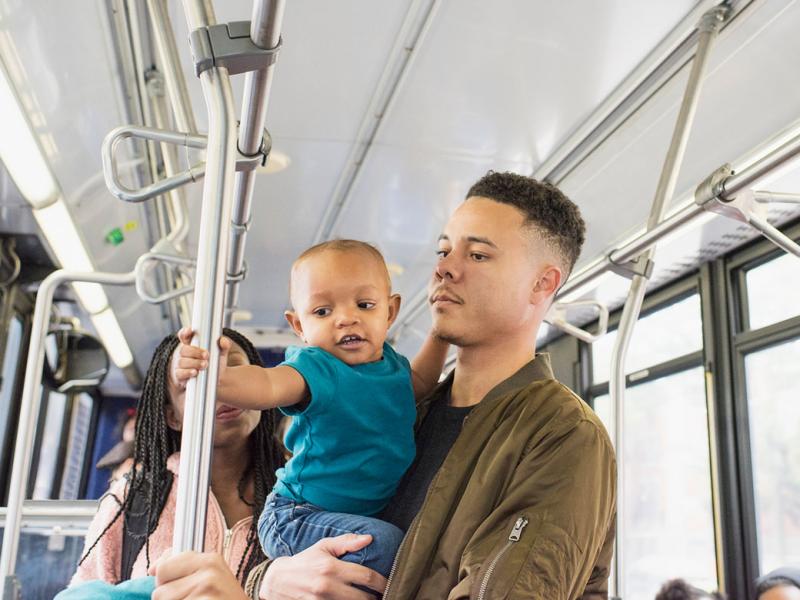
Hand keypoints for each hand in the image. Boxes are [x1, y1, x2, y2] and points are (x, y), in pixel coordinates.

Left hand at [150, 551, 246, 599]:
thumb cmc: (222, 599)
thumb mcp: (209, 575)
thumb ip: (181, 564)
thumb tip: (153, 568)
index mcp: (209, 559)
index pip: (163, 569)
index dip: (165, 582)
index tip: (180, 588)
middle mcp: (209, 572)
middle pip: (160, 592)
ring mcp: (207, 592)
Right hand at [171, 328, 231, 387]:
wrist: (212, 379)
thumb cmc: (213, 362)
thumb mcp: (220, 353)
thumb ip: (224, 346)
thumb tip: (223, 341)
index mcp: (191, 344)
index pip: (184, 335)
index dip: (185, 332)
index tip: (190, 331)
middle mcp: (184, 353)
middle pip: (184, 349)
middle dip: (195, 352)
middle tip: (206, 355)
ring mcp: (180, 364)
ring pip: (182, 362)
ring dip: (194, 363)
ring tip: (205, 365)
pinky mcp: (180, 376)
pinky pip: (180, 374)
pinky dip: (187, 373)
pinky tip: (195, 372)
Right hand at [260, 534, 386, 599]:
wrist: (276, 581)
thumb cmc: (305, 561)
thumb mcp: (323, 546)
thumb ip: (346, 542)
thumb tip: (369, 538)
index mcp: (332, 567)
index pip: (366, 577)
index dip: (382, 582)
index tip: (389, 584)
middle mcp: (327, 586)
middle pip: (363, 598)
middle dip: (375, 598)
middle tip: (382, 595)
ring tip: (370, 599)